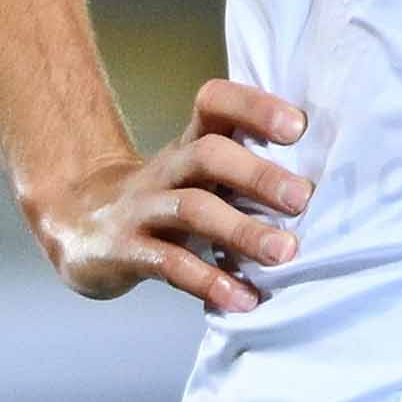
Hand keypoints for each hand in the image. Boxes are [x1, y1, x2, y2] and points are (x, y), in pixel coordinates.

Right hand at [26, 78, 313, 314]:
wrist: (76, 224)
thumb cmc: (164, 198)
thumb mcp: (195, 173)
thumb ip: (243, 169)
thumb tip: (325, 180)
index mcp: (188, 143)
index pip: (215, 103)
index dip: (253, 106)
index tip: (298, 125)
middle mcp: (167, 169)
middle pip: (207, 154)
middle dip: (257, 173)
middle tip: (303, 197)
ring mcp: (143, 210)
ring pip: (193, 210)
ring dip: (242, 230)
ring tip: (286, 252)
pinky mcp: (127, 252)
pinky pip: (170, 264)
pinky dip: (210, 281)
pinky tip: (244, 298)